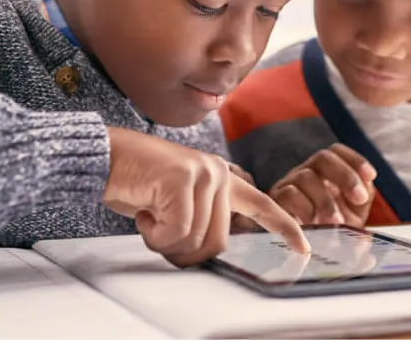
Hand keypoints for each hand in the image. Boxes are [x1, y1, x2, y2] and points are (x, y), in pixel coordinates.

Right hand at [103, 127, 309, 265]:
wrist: (106, 157)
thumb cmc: (139, 183)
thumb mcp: (177, 202)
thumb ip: (201, 218)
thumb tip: (209, 252)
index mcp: (221, 178)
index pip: (261, 204)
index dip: (284, 228)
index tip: (304, 247)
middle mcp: (218, 172)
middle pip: (218, 244)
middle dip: (186, 252)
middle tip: (159, 232)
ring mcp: (204, 173)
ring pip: (196, 241)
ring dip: (165, 242)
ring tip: (149, 215)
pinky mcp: (183, 179)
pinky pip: (177, 233)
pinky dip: (155, 235)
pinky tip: (143, 212)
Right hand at [269, 144, 376, 226]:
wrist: (298, 253)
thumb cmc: (327, 233)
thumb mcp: (349, 218)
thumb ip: (360, 204)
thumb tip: (366, 200)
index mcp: (325, 174)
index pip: (336, 152)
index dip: (355, 160)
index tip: (372, 176)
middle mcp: (306, 173)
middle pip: (323, 158)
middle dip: (346, 176)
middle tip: (360, 198)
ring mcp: (288, 185)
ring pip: (306, 177)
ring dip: (326, 200)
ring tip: (337, 223)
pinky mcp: (276, 201)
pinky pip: (289, 195)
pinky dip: (305, 210)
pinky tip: (315, 227)